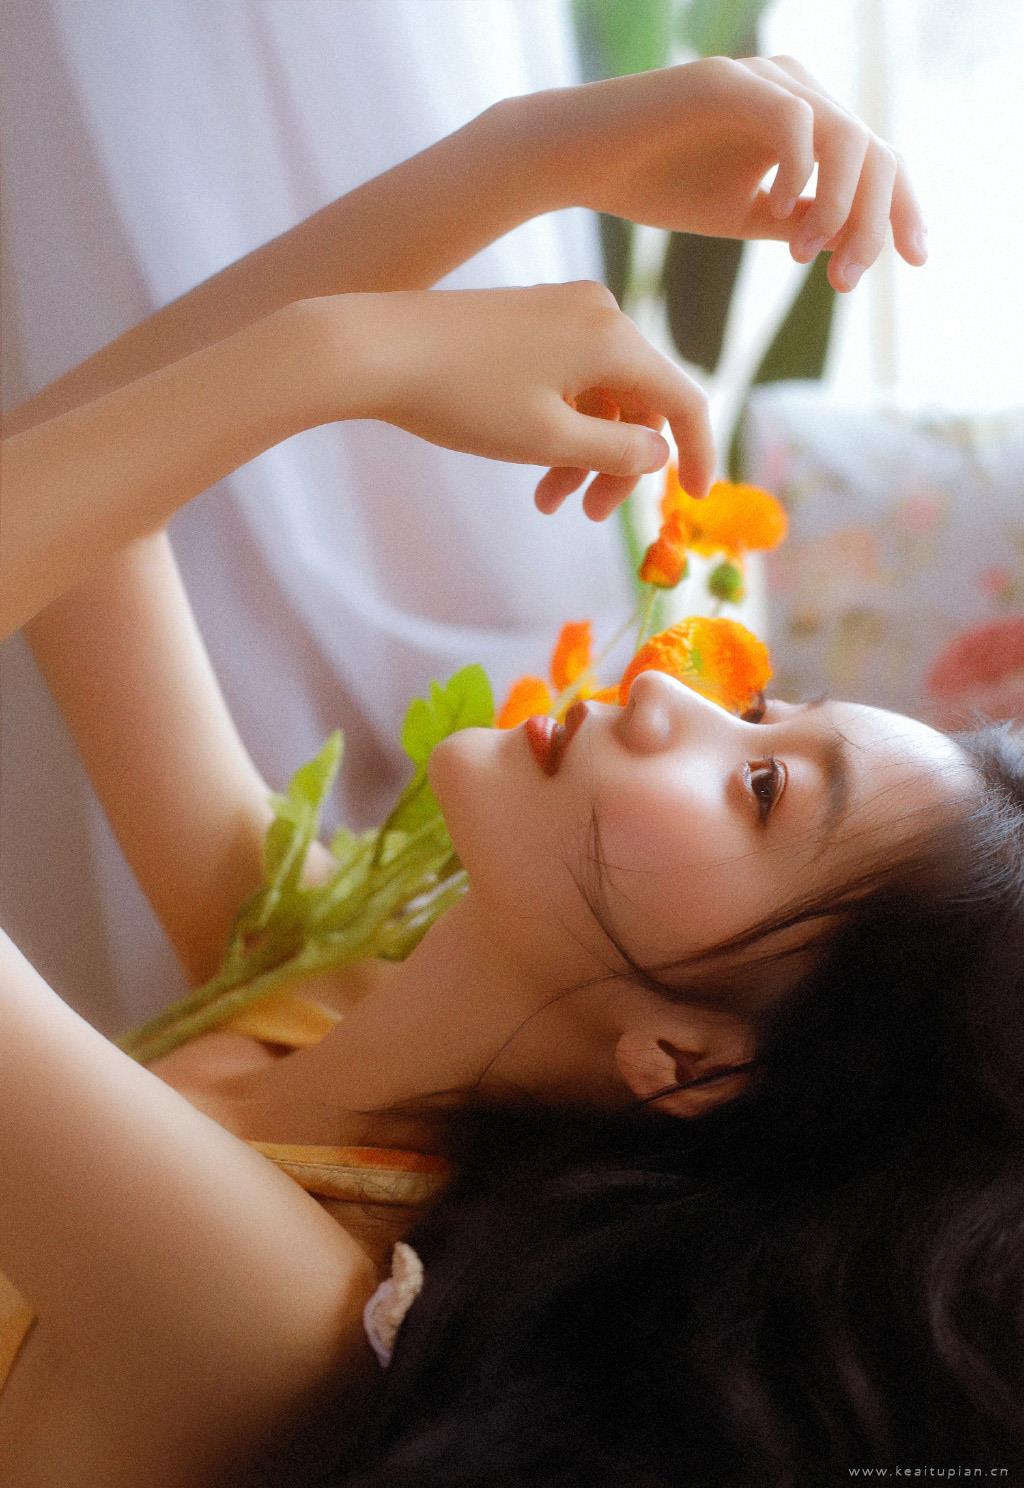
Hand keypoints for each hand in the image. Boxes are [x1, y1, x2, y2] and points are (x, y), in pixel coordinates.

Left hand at [332, 282, 712, 517]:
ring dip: (585, 452)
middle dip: (620, 464)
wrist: (376, 348)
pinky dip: (561, 425)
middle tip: (588, 515)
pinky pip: (569, 379)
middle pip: (639, 401)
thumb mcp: (549, 438)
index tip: (696, 500)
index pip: (682, 400)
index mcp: (614, 337)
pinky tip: (533, 465)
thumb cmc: (464, 396)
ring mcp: (562, 311)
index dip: (698, 454)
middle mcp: (598, 313)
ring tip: (549, 503)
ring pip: (600, 395)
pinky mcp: (530, 319)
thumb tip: (661, 452)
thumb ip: (617, 450)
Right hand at [521, 55, 926, 292]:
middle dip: (871, 222)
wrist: (582, 161)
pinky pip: (791, 119)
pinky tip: (784, 216)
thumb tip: (853, 243)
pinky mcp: (726, 82)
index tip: (915, 261)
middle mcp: (795, 89)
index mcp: (806, 120)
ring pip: (843, 134)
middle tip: (844, 280)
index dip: (902, 209)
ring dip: (840, 204)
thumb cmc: (657, 184)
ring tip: (813, 257)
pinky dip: (799, 170)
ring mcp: (763, 80)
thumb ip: (801, 222)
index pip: (877, 159)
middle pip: (872, 150)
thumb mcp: (745, 215)